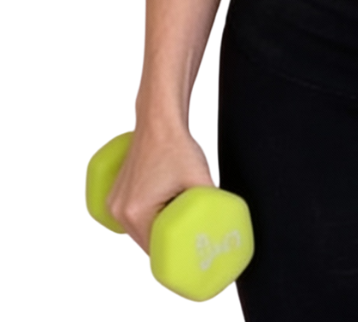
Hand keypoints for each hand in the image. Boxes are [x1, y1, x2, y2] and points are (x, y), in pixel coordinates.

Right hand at [105, 121, 213, 253]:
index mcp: (135, 213)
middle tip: (188, 237)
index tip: (188, 254)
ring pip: (137, 230)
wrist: (158, 120)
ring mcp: (112, 202)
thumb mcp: (199, 178)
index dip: (172, 256)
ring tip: (176, 221)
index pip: (155, 250)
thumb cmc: (176, 145)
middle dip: (165, 242)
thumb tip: (226, 221)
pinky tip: (158, 215)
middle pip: (145, 242)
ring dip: (154, 230)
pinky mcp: (113, 193)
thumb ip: (213, 202)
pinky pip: (129, 218)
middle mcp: (118, 211)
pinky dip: (143, 220)